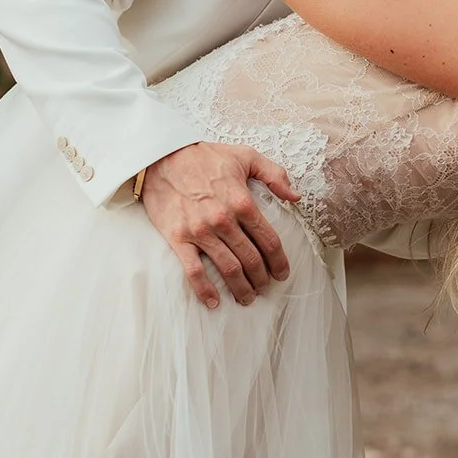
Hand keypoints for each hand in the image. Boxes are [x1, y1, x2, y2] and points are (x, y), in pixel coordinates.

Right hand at [141, 141, 298, 307]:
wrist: (161, 155)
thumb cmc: (205, 156)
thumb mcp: (246, 156)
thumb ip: (275, 175)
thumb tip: (296, 196)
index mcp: (243, 202)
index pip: (269, 240)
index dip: (279, 261)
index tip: (283, 273)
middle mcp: (224, 219)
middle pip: (251, 259)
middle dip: (262, 279)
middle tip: (265, 288)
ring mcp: (200, 231)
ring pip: (228, 269)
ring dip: (241, 288)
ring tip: (247, 298)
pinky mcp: (178, 238)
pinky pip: (193, 271)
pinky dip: (205, 290)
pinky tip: (214, 302)